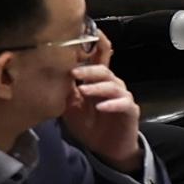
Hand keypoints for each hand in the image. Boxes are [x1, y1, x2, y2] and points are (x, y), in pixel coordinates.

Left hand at [58, 37, 148, 175]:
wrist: (106, 149)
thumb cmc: (89, 126)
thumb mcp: (71, 109)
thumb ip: (67, 92)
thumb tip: (53, 75)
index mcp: (97, 82)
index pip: (99, 59)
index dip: (97, 46)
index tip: (90, 33)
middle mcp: (112, 85)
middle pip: (104, 71)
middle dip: (90, 70)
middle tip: (74, 73)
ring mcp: (122, 97)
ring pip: (113, 85)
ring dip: (97, 87)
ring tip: (84, 91)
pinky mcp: (130, 110)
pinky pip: (123, 103)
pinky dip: (112, 104)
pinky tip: (101, 107)